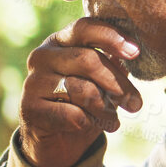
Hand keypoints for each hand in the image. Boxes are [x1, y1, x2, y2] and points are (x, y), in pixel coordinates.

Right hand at [19, 18, 144, 166]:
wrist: (55, 138)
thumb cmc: (82, 102)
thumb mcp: (100, 78)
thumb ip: (114, 61)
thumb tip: (134, 52)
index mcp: (60, 41)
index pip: (85, 28)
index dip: (111, 37)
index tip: (136, 53)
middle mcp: (42, 55)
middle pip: (88, 60)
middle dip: (118, 84)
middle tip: (136, 104)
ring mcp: (33, 81)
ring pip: (83, 90)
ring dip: (106, 109)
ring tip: (113, 121)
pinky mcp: (29, 107)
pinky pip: (72, 114)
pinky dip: (88, 123)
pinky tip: (90, 126)